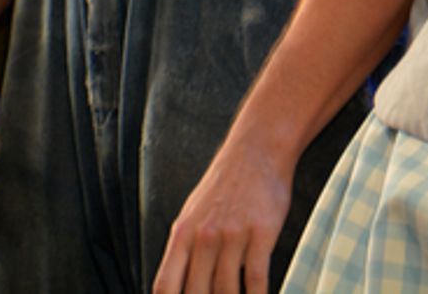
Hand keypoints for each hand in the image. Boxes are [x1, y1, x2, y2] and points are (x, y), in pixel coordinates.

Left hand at [152, 142, 292, 293]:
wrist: (258, 148)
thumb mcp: (193, 213)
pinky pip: (256, 279)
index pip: (165, 286)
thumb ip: (183, 250)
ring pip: (226, 291)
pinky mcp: (262, 232)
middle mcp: (205, 236)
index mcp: (183, 233)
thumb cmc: (225, 184)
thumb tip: (175, 287)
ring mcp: (234, 234)